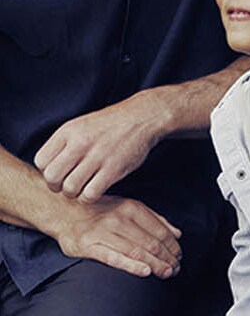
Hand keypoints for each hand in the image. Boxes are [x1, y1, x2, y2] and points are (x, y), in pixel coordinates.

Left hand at [35, 90, 172, 201]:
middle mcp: (80, 143)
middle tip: (66, 185)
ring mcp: (97, 156)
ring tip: (82, 188)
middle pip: (51, 177)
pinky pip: (90, 194)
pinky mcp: (113, 169)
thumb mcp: (81, 125)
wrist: (142, 117)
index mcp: (68, 131)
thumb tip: (47, 167)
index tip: (60, 171)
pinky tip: (95, 190)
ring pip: (70, 188)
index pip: (41, 161)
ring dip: (73, 194)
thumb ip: (63, 144)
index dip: (47, 171)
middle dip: (56, 186)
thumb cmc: (110, 125)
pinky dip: (89, 198)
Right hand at [50, 193, 181, 278]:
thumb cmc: (100, 211)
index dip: (172, 246)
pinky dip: (131, 265)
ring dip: (155, 265)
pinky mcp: (87, 246)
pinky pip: (113, 258)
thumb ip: (154, 219)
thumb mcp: (128, 206)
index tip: (179, 256)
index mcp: (131, 208)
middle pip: (150, 243)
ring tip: (166, 273)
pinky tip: (145, 272)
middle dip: (167, 258)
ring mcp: (102, 232)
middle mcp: (118, 218)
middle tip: (176, 269)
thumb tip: (178, 233)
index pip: (159, 231)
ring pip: (136, 251)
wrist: (63, 210)